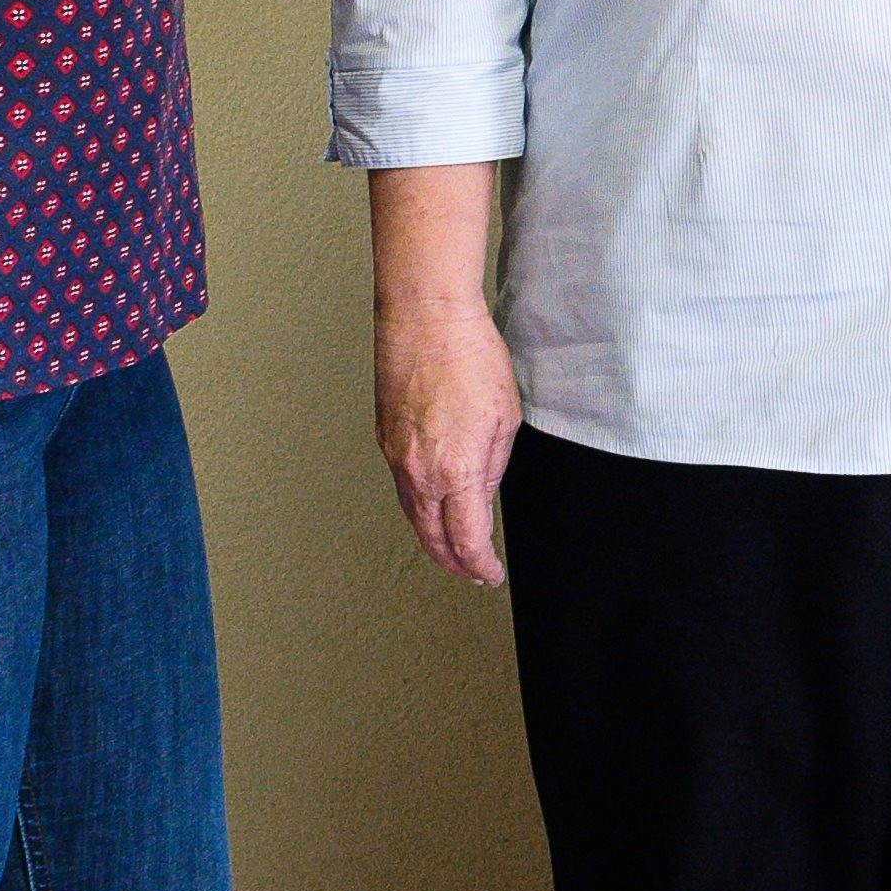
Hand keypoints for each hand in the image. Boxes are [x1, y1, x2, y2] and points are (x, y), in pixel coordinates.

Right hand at [378, 298, 524, 586]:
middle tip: (472, 572)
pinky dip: (418, 506)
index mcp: (455, 470)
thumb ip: (494, 466)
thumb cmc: (470, 356)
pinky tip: (432, 506)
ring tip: (452, 548)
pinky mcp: (385, 438)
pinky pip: (403, 486)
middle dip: (453, 562)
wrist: (425, 318)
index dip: (479, 564)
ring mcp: (396, 455)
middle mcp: (418, 470)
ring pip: (413, 514)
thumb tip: (483, 494)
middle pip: (432, 537)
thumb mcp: (505, 418)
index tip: (490, 572)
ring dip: (433, 537)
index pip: (466, 539)